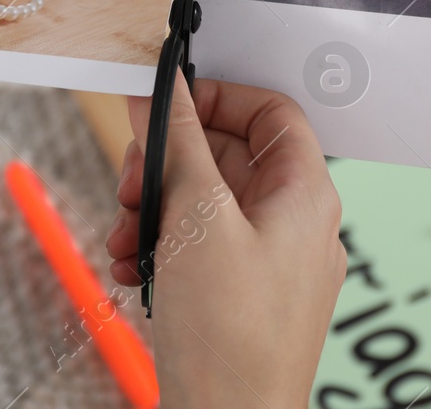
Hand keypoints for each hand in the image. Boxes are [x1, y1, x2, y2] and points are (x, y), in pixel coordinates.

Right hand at [107, 76, 343, 408]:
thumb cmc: (230, 337)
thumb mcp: (195, 218)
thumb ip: (177, 144)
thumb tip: (162, 93)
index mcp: (305, 196)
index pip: (272, 113)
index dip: (218, 99)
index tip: (168, 106)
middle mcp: (295, 226)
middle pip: (229, 158)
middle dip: (168, 164)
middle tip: (133, 183)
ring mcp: (271, 266)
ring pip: (207, 205)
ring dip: (154, 209)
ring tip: (124, 235)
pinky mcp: (243, 299)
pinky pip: (201, 249)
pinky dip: (161, 248)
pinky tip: (129, 268)